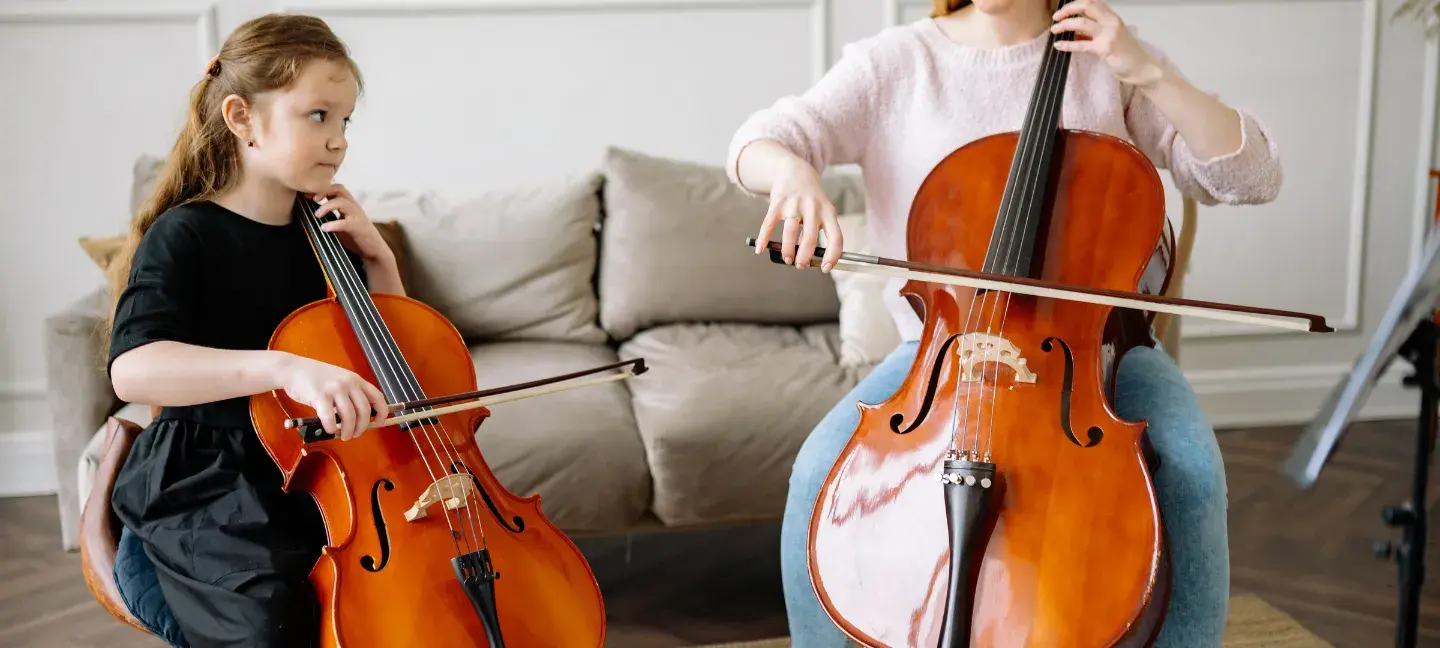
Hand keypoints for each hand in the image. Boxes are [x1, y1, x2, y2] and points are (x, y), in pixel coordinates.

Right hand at [274, 353, 388, 440]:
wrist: (293, 368)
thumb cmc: (315, 377)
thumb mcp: (339, 380)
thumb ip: (350, 395)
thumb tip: (358, 418)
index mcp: (356, 380)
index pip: (377, 397)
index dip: (383, 412)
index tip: (381, 423)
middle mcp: (348, 383)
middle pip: (364, 410)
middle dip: (362, 427)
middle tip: (355, 434)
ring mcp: (335, 389)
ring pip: (349, 416)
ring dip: (348, 430)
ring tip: (342, 435)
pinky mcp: (320, 396)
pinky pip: (330, 418)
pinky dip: (331, 427)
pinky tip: (329, 429)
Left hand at [309, 184, 392, 263]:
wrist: (374, 250)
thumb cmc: (356, 236)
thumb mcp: (341, 222)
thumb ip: (330, 216)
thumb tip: (308, 214)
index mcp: (349, 204)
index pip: (336, 188)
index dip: (321, 189)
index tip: (307, 195)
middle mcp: (354, 207)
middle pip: (340, 189)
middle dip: (324, 191)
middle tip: (312, 200)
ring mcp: (357, 216)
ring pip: (342, 202)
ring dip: (327, 206)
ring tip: (317, 215)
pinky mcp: (358, 228)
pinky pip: (345, 223)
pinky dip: (333, 224)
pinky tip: (324, 228)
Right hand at [752, 160, 843, 272]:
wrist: (796, 171)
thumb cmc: (811, 198)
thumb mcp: (822, 211)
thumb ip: (816, 231)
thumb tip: (807, 257)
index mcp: (829, 213)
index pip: (836, 238)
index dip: (832, 256)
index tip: (825, 268)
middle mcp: (813, 208)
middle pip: (810, 237)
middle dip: (804, 256)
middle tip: (800, 265)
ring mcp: (795, 205)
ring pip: (790, 231)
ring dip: (787, 249)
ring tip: (787, 259)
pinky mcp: (778, 202)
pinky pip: (769, 224)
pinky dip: (764, 239)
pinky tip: (761, 249)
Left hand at [1051, 0, 1162, 87]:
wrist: (1141, 67)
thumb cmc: (1126, 52)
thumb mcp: (1111, 35)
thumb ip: (1095, 30)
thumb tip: (1074, 29)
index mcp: (1112, 16)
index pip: (1092, 1)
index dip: (1075, 4)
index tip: (1063, 11)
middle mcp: (1111, 21)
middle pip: (1087, 5)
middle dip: (1068, 9)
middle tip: (1056, 17)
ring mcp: (1109, 34)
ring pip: (1082, 23)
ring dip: (1065, 25)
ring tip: (1054, 30)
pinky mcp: (1105, 49)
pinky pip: (1082, 45)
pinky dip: (1068, 44)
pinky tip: (1058, 45)